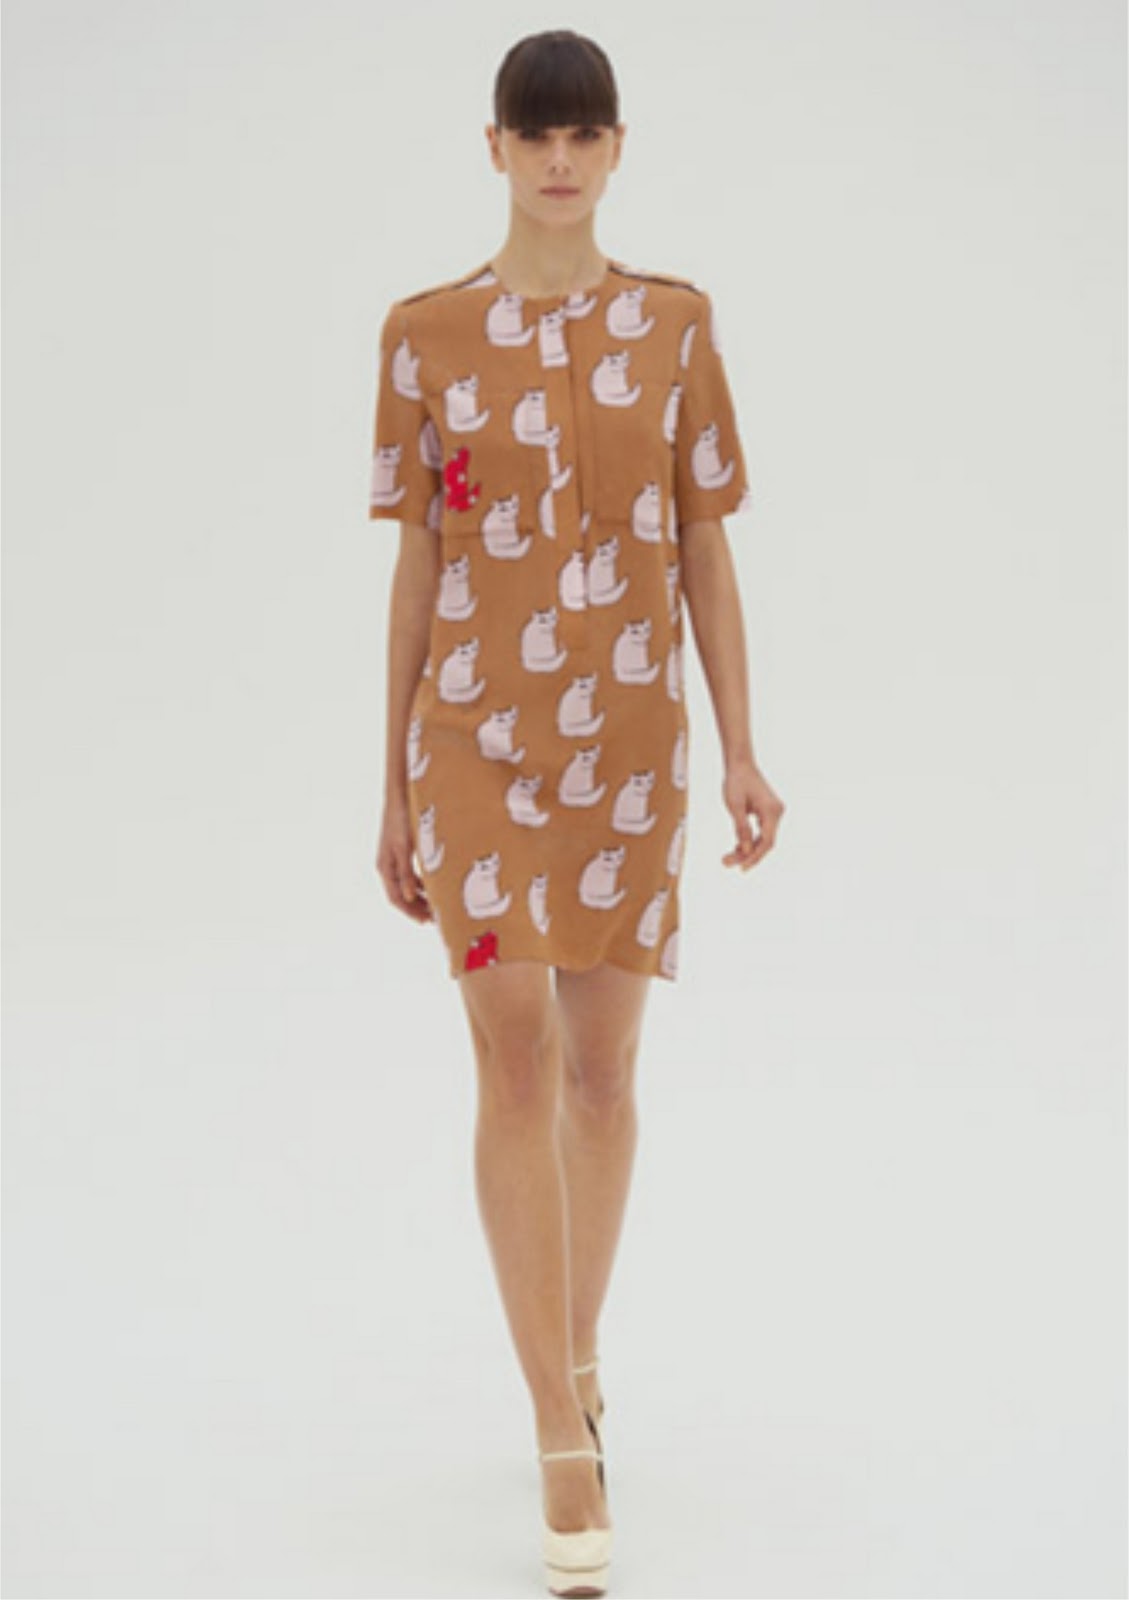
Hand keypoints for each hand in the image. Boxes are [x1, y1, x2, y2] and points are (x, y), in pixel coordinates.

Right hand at [376, 799, 433, 922]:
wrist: (400, 794)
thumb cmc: (401, 819)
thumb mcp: (405, 847)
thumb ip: (406, 872)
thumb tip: (408, 897)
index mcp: (385, 867)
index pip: (395, 898)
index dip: (410, 911)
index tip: (427, 920)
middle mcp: (387, 865)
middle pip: (400, 895)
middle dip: (416, 908)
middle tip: (435, 918)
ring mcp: (394, 858)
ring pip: (406, 885)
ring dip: (420, 897)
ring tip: (436, 905)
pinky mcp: (402, 850)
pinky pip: (410, 874)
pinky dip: (421, 883)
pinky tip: (434, 885)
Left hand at [721, 758, 784, 870]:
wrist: (740, 764)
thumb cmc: (736, 781)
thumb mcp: (734, 806)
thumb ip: (741, 829)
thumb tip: (746, 851)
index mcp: (772, 811)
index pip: (766, 842)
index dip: (754, 857)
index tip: (742, 868)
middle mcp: (777, 812)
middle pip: (764, 842)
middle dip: (747, 855)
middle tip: (727, 862)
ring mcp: (773, 812)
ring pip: (762, 838)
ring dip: (747, 848)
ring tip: (728, 857)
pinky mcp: (767, 811)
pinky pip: (761, 831)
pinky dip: (749, 839)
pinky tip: (737, 847)